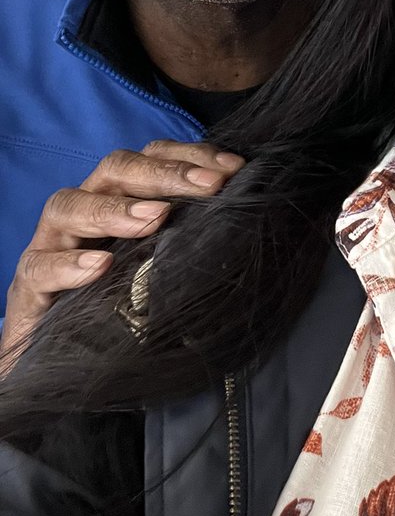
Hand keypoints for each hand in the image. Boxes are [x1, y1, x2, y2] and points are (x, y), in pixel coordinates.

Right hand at [1, 140, 243, 361]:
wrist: (54, 359)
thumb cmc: (116, 304)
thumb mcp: (158, 268)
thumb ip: (189, 243)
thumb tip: (245, 228)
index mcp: (119, 197)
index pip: (152, 157)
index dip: (191, 156)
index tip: (234, 168)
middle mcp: (84, 210)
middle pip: (116, 170)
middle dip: (166, 173)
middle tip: (208, 186)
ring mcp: (51, 244)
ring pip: (69, 205)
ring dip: (115, 208)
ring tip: (155, 218)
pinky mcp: (28, 287)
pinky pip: (39, 266)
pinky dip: (69, 264)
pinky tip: (100, 266)